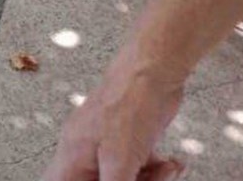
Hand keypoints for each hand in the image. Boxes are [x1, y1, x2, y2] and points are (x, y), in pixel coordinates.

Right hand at [42, 63, 183, 180]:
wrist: (154, 71)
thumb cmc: (130, 106)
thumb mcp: (119, 161)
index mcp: (72, 156)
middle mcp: (85, 152)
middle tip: (147, 180)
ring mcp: (107, 147)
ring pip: (122, 180)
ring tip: (166, 170)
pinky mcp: (127, 143)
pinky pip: (136, 170)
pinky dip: (155, 171)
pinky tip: (170, 164)